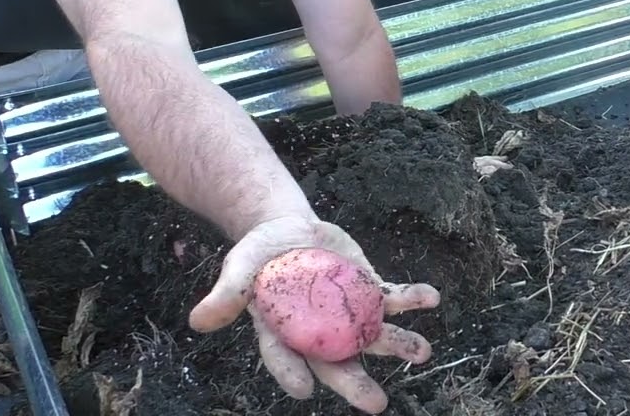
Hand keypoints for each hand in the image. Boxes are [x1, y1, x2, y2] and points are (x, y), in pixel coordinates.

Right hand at [188, 214, 441, 412]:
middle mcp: (319, 331)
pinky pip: (391, 299)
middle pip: (337, 361)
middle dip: (356, 382)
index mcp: (283, 332)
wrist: (287, 230)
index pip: (285, 358)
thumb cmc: (258, 255)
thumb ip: (227, 294)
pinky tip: (431, 298)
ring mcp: (347, 312)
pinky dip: (411, 299)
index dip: (292, 373)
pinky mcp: (367, 289)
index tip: (304, 390)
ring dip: (399, 344)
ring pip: (373, 334)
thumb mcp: (239, 268)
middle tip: (377, 404)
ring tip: (423, 351)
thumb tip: (197, 322)